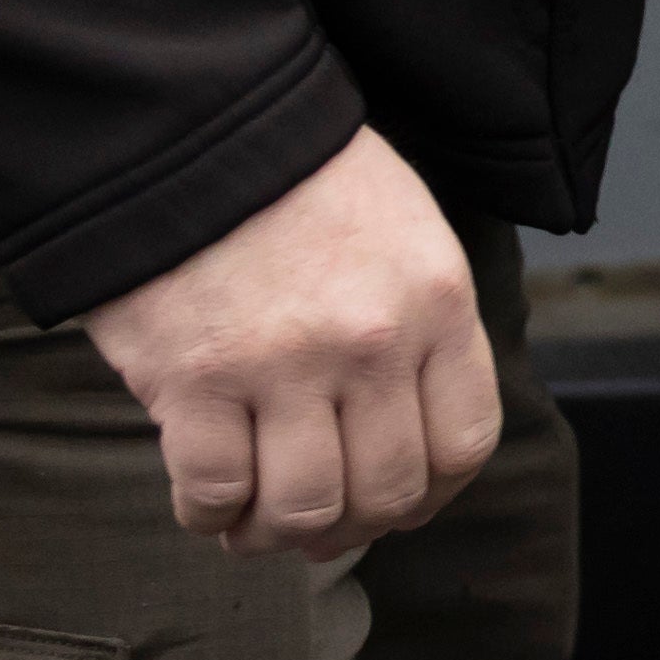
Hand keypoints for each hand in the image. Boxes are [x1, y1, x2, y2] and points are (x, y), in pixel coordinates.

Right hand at [74, 128, 501, 556]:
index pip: (463, 443)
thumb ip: (418, 329)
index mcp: (437, 300)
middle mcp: (373, 340)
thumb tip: (403, 444)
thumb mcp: (404, 233)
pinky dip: (208, 515)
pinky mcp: (196, 377)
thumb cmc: (301, 182)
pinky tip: (205, 497)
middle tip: (311, 521)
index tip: (392, 502)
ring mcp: (285, 363)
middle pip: (385, 492)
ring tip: (252, 519)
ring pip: (303, 509)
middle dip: (350, 527)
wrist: (195, 126)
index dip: (429, 494)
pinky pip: (215, 492)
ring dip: (276, 534)